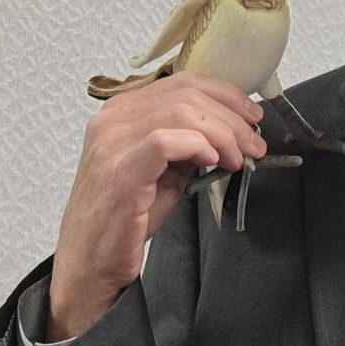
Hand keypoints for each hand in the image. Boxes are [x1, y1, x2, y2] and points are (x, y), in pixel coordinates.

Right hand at [48, 74, 267, 338]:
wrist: (89, 263)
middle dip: (232, 118)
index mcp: (121, 112)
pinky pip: (166, 140)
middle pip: (186, 94)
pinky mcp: (120, 170)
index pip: (182, 82)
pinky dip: (199, 146)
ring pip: (181, 112)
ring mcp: (112, 142)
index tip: (252, 117)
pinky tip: (214, 162)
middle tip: (254, 145)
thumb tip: (230, 131)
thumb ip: (188, 144)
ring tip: (239, 158)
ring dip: (223, 134)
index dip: (226, 95)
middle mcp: (112, 119)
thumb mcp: (163, 171)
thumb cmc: (124, 220)